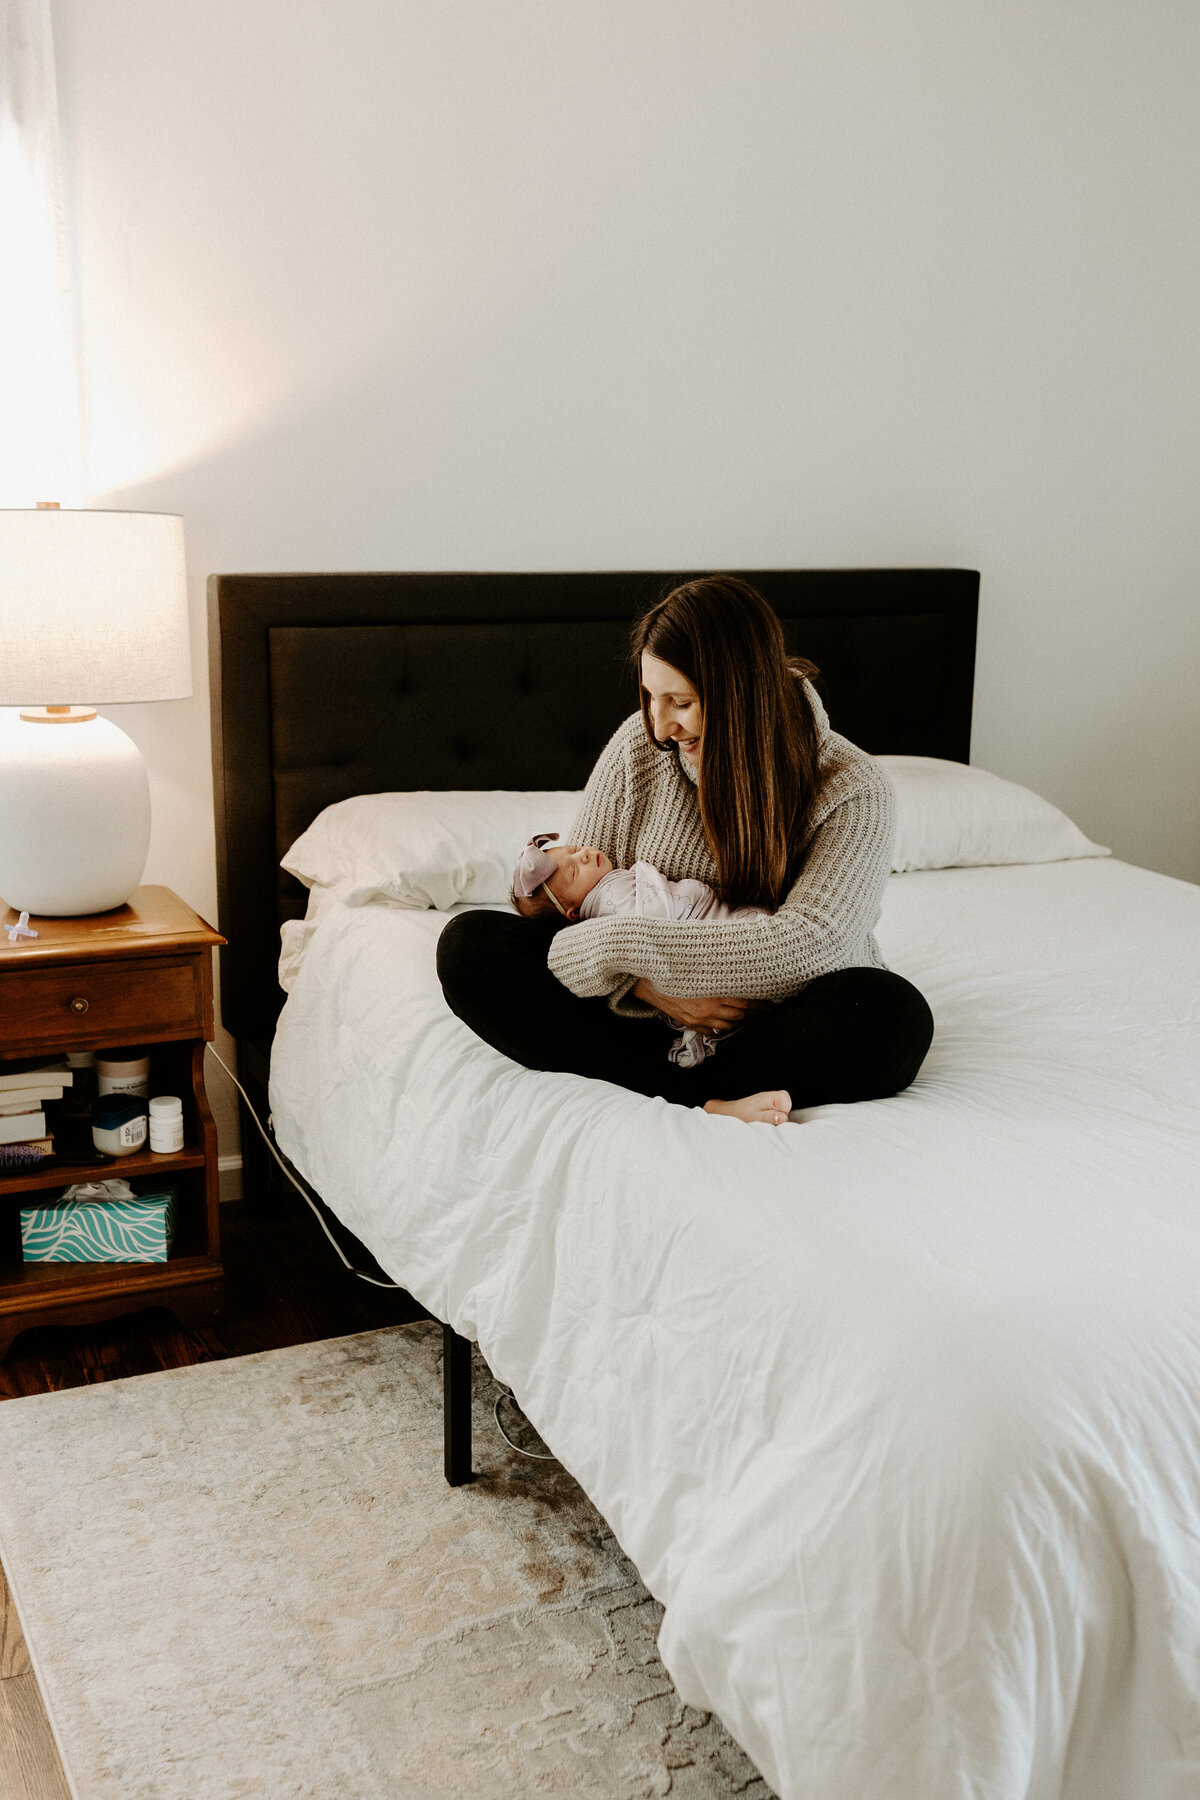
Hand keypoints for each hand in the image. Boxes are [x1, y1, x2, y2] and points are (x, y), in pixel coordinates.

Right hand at [632, 977, 759, 1033]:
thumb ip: (721, 971)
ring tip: (748, 1016)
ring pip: (729, 1025)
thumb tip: (740, 969)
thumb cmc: (676, 968)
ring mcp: (700, 1019)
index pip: (747, 1002)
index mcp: (715, 992)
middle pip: (741, 1015)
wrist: (649, 980)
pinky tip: (727, 1023)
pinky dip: (722, 1028)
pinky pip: (713, 1031)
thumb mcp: (701, 966)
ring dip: (740, 1021)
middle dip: (754, 1014)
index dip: (762, 1006)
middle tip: (765, 1012)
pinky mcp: (691, 1024)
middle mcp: (710, 1008)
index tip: (772, 1006)